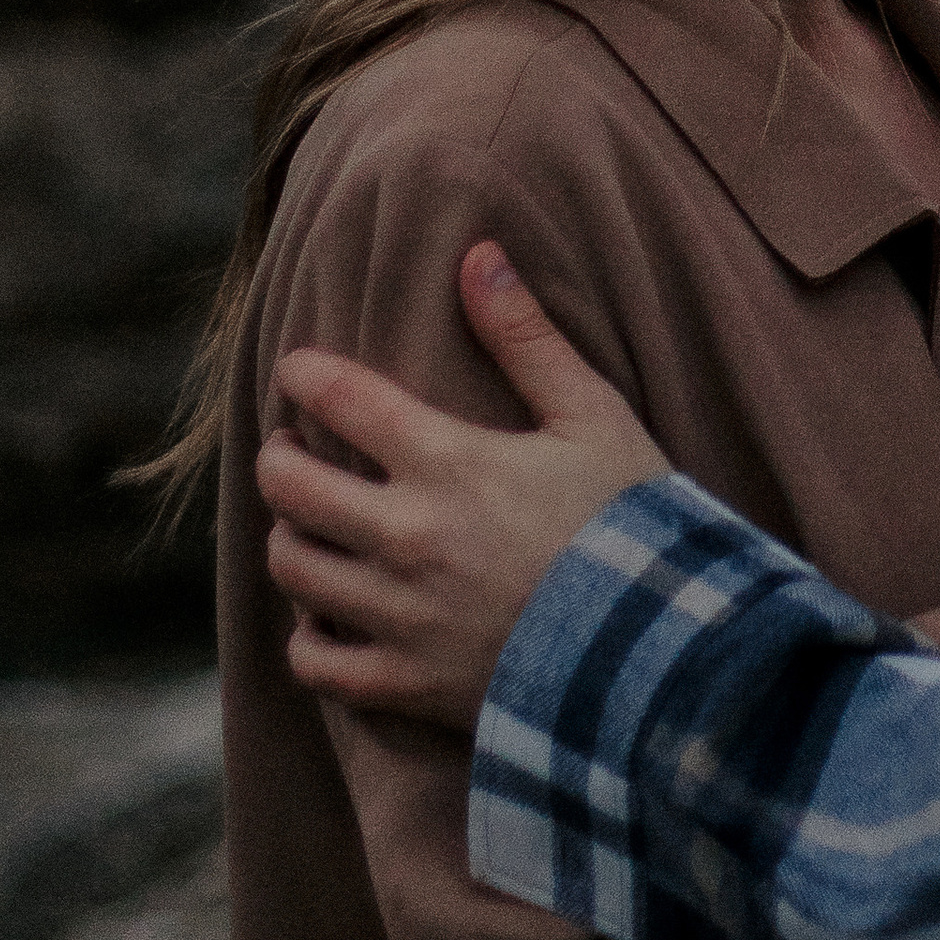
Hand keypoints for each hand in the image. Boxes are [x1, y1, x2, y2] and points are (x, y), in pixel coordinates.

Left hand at [259, 244, 670, 729]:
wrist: (660, 651)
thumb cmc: (631, 522)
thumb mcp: (592, 416)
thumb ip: (527, 338)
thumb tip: (478, 255)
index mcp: (449, 462)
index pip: (342, 400)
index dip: (306, 376)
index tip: (298, 370)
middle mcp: (407, 536)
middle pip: (289, 488)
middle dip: (279, 459)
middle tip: (293, 451)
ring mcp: (400, 616)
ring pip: (293, 569)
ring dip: (291, 538)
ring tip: (311, 526)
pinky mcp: (405, 684)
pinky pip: (315, 663)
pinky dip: (309, 636)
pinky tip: (329, 615)